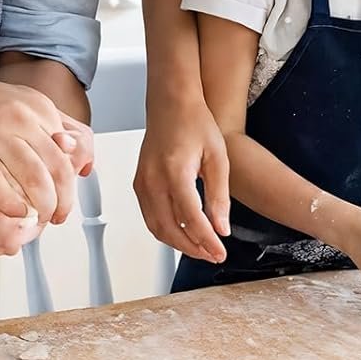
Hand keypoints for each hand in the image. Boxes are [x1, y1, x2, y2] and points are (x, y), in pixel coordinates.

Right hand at [0, 73, 85, 224]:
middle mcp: (18, 115)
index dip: (71, 184)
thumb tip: (86, 164)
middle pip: (54, 166)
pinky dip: (6, 200)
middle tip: (57, 216)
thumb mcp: (28, 108)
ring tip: (39, 219)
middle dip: (61, 199)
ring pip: (29, 173)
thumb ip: (58, 131)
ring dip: (40, 203)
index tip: (67, 202)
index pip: (67, 153)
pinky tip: (14, 211)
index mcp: (38, 108)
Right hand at [134, 87, 228, 263]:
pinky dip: (166, 231)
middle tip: (213, 254)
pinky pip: (150, 217)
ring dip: (178, 244)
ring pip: (156, 228)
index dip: (207, 241)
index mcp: (175, 172)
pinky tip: (184, 233)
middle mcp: (153, 180)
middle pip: (170, 229)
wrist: (172, 104)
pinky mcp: (139, 184)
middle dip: (193, 248)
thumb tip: (222, 228)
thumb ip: (219, 196)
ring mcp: (142, 183)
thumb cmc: (196, 124)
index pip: (191, 219)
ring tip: (202, 248)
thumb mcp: (218, 158)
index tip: (221, 252)